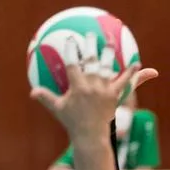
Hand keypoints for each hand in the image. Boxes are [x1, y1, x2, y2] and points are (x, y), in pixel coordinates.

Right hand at [31, 33, 157, 144]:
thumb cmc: (72, 122)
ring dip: (108, 53)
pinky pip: (124, 83)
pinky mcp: (114, 96)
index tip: (71, 40)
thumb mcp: (58, 109)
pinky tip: (138, 64)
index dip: (72, 51)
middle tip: (90, 34)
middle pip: (91, 61)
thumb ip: (46, 97)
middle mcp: (91, 86)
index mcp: (77, 87)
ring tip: (110, 41)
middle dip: (90, 46)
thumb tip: (32, 92)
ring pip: (107, 68)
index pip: (73, 65)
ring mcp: (104, 90)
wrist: (90, 136)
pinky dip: (132, 74)